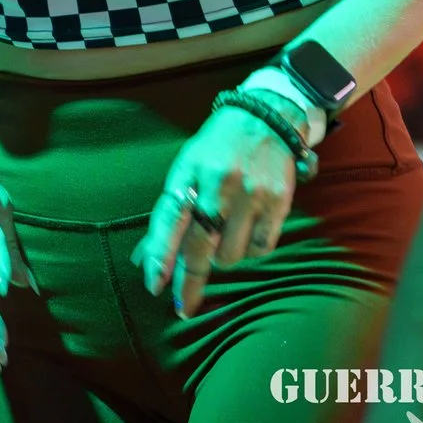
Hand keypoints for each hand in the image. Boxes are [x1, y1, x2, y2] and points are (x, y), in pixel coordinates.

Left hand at [131, 106, 297, 316]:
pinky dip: (252, 250)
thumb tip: (145, 259)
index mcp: (190, 171)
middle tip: (184, 306)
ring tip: (225, 238)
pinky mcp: (278, 201)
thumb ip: (170, 211)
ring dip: (224, 258)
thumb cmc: (218, 147)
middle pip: (200, 247)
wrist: (268, 116)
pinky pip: (261, 248)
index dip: (161, 258)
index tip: (154, 287)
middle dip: (190, 282)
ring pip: (232, 254)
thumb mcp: (187, 167)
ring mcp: (251, 193)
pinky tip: (248, 233)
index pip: (170, 221)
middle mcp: (220, 183)